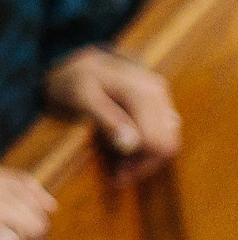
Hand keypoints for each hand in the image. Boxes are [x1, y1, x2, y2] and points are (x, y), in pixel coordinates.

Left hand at [44, 47, 181, 182]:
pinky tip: (123, 153)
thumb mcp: (80, 97)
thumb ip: (106, 118)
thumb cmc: (72, 79)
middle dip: (143, 165)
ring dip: (144, 159)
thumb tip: (131, 144)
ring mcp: (160, 98)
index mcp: (142, 92)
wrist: (74, 61)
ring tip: (117, 169)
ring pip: (167, 141)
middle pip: (167, 144)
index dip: (139, 165)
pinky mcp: (157, 104)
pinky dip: (145, 148)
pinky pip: (161, 133)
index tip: (115, 177)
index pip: (158, 141)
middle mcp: (158, 93)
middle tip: (115, 177)